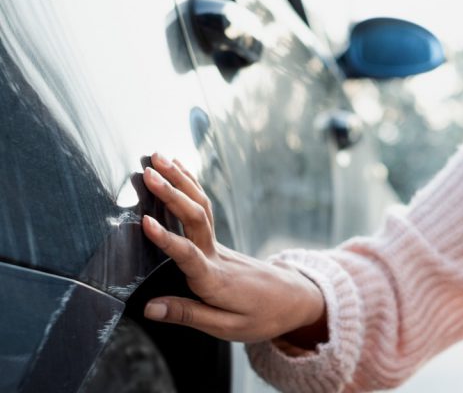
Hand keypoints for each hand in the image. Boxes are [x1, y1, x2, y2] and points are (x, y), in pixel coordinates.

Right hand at [140, 153, 325, 342]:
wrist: (294, 300)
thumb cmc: (261, 317)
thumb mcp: (227, 328)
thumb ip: (187, 315)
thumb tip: (149, 308)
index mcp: (215, 280)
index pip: (188, 256)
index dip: (167, 239)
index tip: (144, 222)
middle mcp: (217, 255)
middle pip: (195, 218)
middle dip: (171, 193)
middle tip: (147, 172)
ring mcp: (220, 244)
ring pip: (201, 206)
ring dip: (179, 180)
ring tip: (156, 157)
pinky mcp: (219, 241)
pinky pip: (203, 207)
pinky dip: (190, 185)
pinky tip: (177, 168)